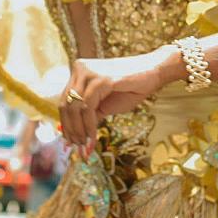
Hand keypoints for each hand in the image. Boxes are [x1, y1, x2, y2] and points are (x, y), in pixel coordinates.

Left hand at [56, 47, 181, 148]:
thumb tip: (75, 137)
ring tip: (85, 147)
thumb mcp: (105, 105)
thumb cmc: (131, 89)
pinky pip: (88, 108)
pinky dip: (89, 126)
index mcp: (78, 72)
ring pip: (74, 108)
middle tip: (77, 149)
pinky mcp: (100, 79)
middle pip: (66, 104)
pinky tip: (93, 138)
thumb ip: (89, 116)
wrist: (153, 74)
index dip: (65, 124)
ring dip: (79, 131)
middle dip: (71, 130)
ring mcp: (89, 72)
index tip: (69, 143)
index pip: (64, 101)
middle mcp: (79, 68)